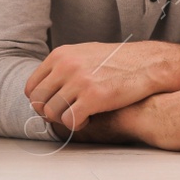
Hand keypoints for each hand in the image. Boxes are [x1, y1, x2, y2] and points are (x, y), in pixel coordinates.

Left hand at [26, 41, 174, 129]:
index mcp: (60, 55)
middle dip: (49, 113)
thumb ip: (63, 66)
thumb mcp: (84, 54)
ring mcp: (78, 81)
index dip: (40, 102)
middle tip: (64, 115)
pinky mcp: (93, 97)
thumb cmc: (117, 62)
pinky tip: (88, 120)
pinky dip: (76, 125)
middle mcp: (65, 66)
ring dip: (63, 120)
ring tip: (79, 116)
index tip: (52, 107)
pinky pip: (70, 121)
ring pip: (52, 113)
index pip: (32, 87)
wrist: (148, 64)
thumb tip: (45, 86)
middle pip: (38, 102)